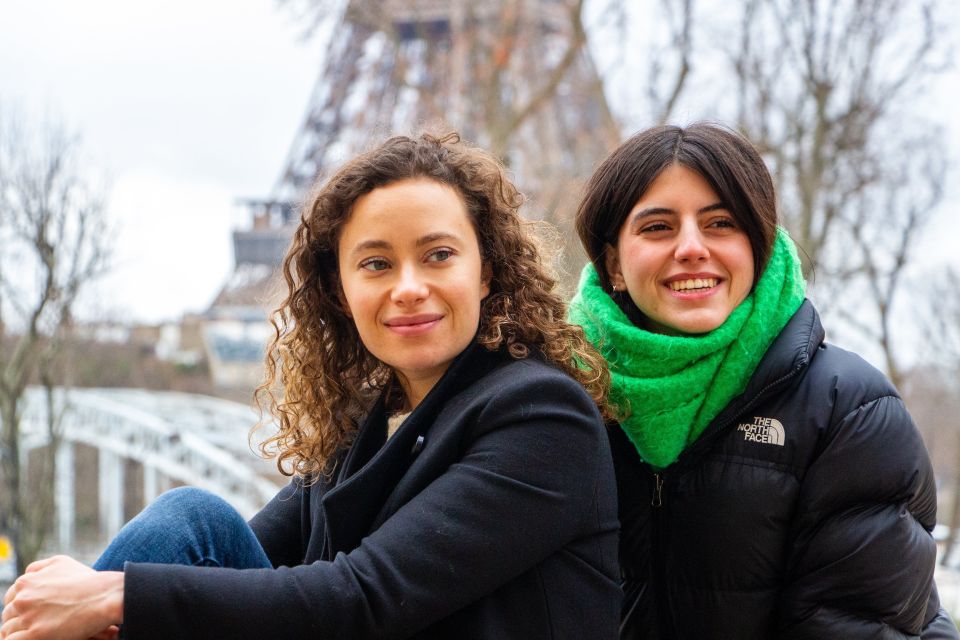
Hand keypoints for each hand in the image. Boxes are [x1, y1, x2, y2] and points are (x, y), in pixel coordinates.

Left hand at [1, 555, 122, 639]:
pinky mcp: (36, 634)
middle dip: (18, 619)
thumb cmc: (88, 580)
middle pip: (8, 614)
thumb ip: (39, 567)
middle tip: (34, 623)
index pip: (10, 598)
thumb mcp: (62, 563)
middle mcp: (23, 598)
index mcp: (26, 582)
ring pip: (8, 630)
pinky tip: (31, 638)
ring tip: (33, 632)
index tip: (30, 612)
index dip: (20, 606)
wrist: (106, 596)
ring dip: (17, 632)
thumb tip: (27, 575)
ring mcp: (28, 617)